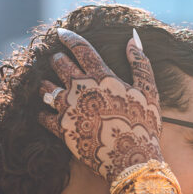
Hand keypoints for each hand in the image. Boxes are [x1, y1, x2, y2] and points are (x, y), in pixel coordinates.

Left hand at [39, 27, 162, 181]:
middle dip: (57, 59)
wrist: (132, 161)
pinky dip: (43, 113)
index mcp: (100, 76)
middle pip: (58, 64)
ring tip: (49, 87)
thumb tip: (132, 37)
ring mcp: (68, 109)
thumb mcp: (149, 91)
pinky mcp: (62, 129)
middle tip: (58, 61)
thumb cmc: (144, 126)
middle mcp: (80, 88)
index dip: (68, 37)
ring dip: (46, 85)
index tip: (60, 32)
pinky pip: (43, 116)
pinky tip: (47, 113)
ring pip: (45, 88)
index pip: (79, 48)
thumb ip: (140, 63)